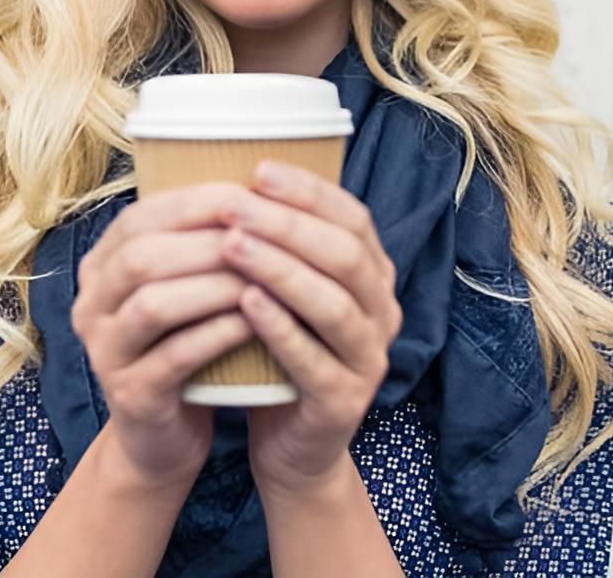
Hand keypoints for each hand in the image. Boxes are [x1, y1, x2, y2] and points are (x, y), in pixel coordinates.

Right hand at [68, 183, 264, 485]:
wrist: (164, 436)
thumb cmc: (186, 343)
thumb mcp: (183, 286)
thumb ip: (198, 241)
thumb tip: (258, 180)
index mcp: (101, 266)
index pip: (140, 217)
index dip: (195, 202)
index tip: (250, 194)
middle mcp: (90, 304)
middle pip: (141, 257)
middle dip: (207, 242)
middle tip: (265, 235)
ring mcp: (104, 352)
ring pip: (154, 305)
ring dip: (214, 286)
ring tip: (265, 277)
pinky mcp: (130, 396)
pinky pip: (173, 357)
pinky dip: (216, 334)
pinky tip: (254, 323)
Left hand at [217, 160, 403, 498]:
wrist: (289, 443)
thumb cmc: (277, 350)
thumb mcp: (284, 289)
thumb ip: (277, 241)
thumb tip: (229, 174)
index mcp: (373, 274)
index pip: (352, 218)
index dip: (309, 191)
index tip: (258, 170)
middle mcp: (382, 311)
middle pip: (344, 255)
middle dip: (286, 225)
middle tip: (233, 205)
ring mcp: (369, 359)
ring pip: (332, 304)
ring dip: (281, 270)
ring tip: (232, 245)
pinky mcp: (345, 402)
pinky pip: (314, 360)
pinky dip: (281, 328)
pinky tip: (246, 303)